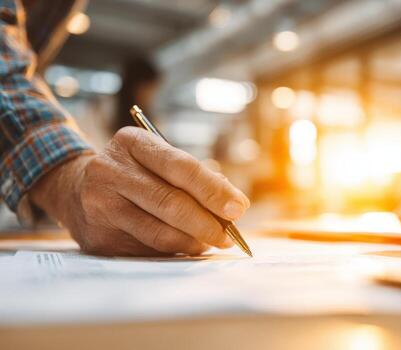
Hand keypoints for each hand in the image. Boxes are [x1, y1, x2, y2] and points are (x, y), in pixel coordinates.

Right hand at [29, 127, 249, 255]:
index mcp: (132, 143)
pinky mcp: (98, 236)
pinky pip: (147, 248)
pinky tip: (188, 246)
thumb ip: (193, 176)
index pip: (180, 166)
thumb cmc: (133, 173)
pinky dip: (175, 249)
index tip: (239, 208)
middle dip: (208, 222)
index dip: (213, 190)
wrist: (75, 189)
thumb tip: (232, 203)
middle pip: (170, 201)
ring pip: (159, 231)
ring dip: (194, 241)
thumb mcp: (157, 160)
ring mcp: (100, 204)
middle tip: (230, 235)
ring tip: (213, 242)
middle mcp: (110, 170)